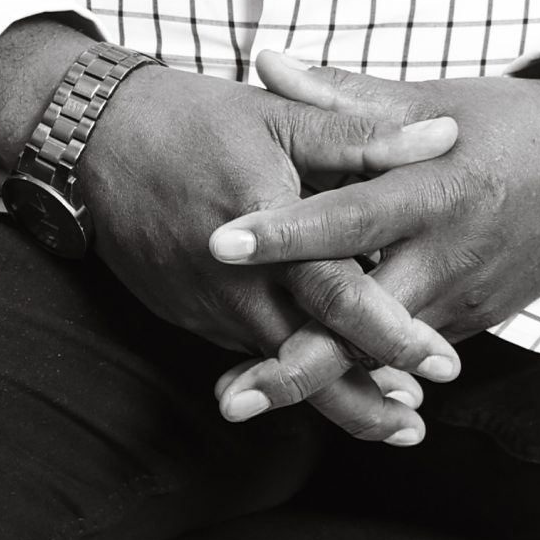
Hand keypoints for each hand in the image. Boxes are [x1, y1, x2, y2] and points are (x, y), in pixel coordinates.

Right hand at [0, 21, 462, 444]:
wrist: (96, 141)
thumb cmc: (194, 118)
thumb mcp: (281, 114)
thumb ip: (361, 136)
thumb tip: (442, 140)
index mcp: (269, 226)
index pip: (339, 294)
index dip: (392, 332)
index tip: (444, 363)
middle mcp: (237, 282)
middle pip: (310, 358)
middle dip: (367, 399)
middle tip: (418, 424)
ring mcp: (208, 307)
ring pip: (279, 366)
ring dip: (333, 394)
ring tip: (393, 418)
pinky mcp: (190, 316)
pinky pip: (249, 351)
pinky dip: (288, 369)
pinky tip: (324, 373)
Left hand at [206, 51, 539, 421]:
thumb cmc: (504, 122)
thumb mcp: (429, 100)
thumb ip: (343, 95)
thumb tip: (266, 62)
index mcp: (433, 190)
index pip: (348, 218)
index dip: (286, 233)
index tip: (222, 243)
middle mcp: (447, 255)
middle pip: (362, 322)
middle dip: (295, 363)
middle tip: (228, 394)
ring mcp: (462, 298)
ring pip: (380, 355)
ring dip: (316, 381)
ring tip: (240, 399)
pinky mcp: (470, 322)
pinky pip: (405, 354)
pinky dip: (357, 370)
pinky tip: (299, 385)